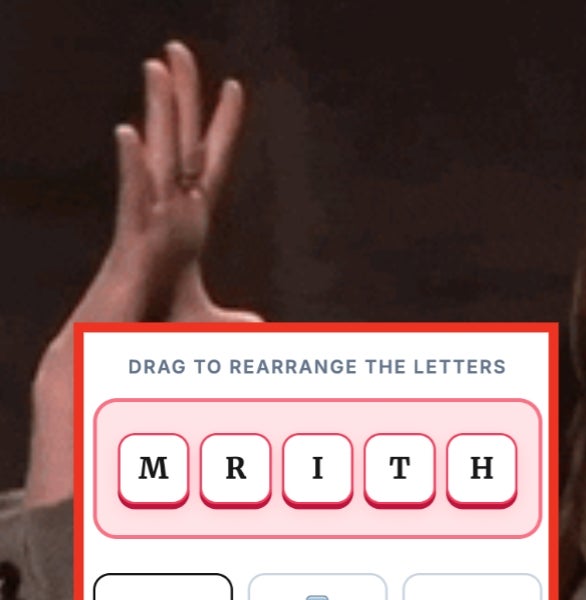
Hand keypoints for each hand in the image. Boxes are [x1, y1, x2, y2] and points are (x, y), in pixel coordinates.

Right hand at [25, 41, 258, 507]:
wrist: (112, 354)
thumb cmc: (152, 333)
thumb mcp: (205, 322)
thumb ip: (232, 318)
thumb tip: (260, 326)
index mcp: (186, 223)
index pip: (210, 163)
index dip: (224, 127)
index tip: (237, 86)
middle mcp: (165, 213)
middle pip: (179, 144)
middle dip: (181, 96)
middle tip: (179, 46)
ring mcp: (147, 223)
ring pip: (156, 158)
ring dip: (156, 114)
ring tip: (155, 65)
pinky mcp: (131, 244)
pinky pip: (132, 199)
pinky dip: (133, 168)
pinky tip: (130, 132)